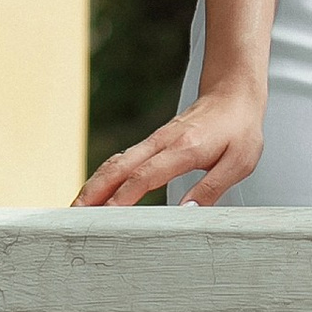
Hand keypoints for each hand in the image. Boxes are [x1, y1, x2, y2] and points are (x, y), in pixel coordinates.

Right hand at [77, 78, 265, 210]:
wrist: (233, 93)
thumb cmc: (239, 129)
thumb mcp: (239, 161)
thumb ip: (213, 187)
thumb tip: (187, 213)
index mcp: (184, 149)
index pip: (145, 175)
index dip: (122, 197)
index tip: (104, 217)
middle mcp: (162, 143)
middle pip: (118, 168)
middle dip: (93, 193)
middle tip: (72, 217)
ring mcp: (154, 142)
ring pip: (115, 163)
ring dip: (93, 185)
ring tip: (74, 210)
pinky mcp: (152, 144)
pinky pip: (122, 161)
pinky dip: (103, 178)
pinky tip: (94, 193)